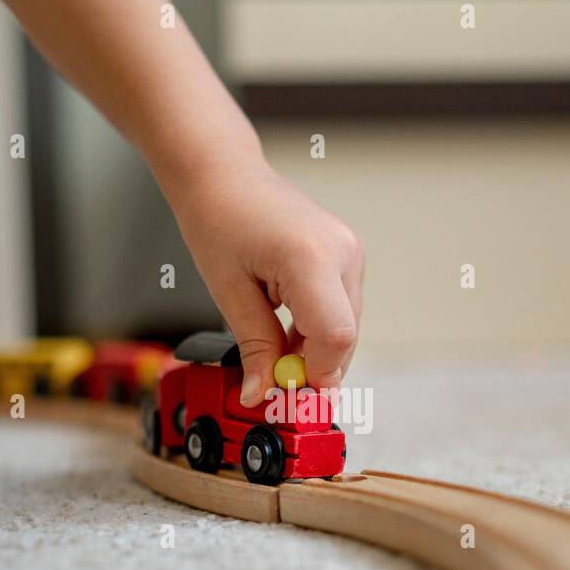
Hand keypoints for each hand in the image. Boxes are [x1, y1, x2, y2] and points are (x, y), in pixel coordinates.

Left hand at [170, 162, 363, 406]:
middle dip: (311, 370)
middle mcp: (342, 253)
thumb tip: (261, 394)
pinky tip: (286, 334)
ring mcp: (350, 254)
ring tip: (272, 352)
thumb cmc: (218, 218)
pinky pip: (341, 312)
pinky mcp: (347, 258)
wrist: (224, 175)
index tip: (284, 395)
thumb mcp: (228, 292)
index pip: (334, 338)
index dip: (313, 375)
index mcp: (310, 257)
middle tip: (273, 385)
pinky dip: (317, 333)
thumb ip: (253, 346)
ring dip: (313, 353)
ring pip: (345, 330)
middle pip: (344, 339)